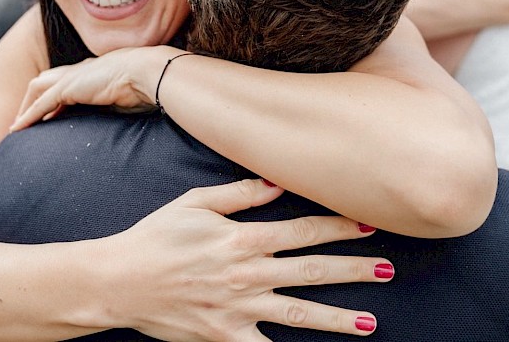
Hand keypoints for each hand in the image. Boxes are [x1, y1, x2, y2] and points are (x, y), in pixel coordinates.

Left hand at [11, 46, 173, 130]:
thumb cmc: (149, 87)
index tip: (49, 116)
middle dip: (32, 99)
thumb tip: (124, 113)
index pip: (67, 82)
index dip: (55, 98)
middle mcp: (81, 70)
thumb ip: (120, 102)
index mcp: (96, 71)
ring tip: (17, 127)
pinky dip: (28, 116)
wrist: (149, 73)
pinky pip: (41, 103)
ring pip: (38, 88)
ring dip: (26, 107)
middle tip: (25, 121)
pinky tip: (18, 129)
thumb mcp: (130, 97)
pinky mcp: (69, 87)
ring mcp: (74, 76)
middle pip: (46, 80)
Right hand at [104, 178, 390, 339]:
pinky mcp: (226, 336)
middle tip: (387, 270)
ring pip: (299, 313)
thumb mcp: (194, 203)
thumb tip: (277, 182)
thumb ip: (239, 193)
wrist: (120, 281)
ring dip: (338, 317)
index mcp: (243, 238)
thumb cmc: (156, 236)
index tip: (368, 224)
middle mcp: (248, 274)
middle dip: (353, 270)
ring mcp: (239, 309)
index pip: (303, 231)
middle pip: (312, 271)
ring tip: (371, 323)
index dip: (338, 227)